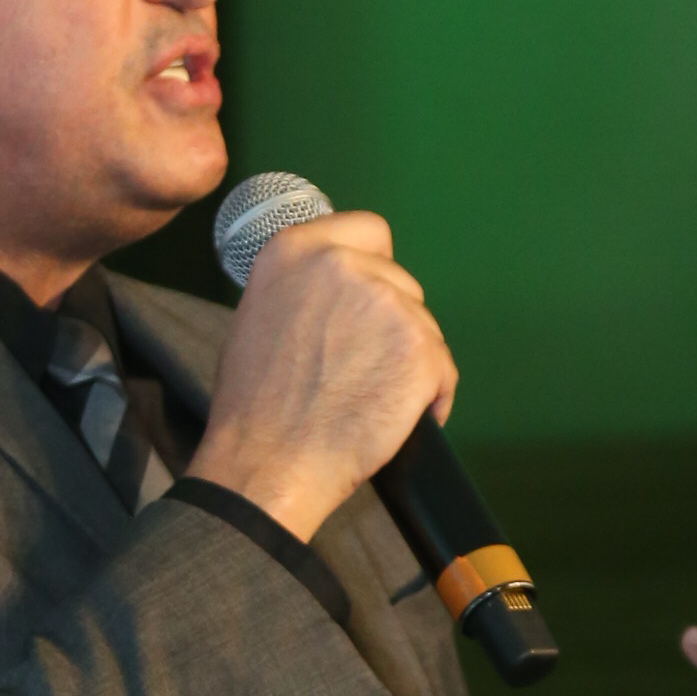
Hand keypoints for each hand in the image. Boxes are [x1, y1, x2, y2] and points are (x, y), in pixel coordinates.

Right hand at [189, 211, 454, 544]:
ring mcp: (387, 304)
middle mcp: (343, 264)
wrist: (265, 463)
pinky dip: (429, 397)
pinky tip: (394, 418)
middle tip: (358, 369)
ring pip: (423, 326)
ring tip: (369, 399)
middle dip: (390, 323)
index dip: (374, 269)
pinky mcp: (419, 348)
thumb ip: (303, 287)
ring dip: (409, 361)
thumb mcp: (260, 314)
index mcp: (296, 249)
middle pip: (401, 283)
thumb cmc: (254, 405)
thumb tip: (340, 288)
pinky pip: (442, 369)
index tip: (367, 301)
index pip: (370, 232)